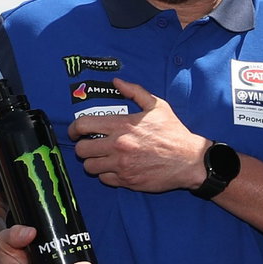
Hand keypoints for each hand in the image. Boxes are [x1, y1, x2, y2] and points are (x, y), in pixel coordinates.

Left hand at [69, 79, 207, 192]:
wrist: (189, 160)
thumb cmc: (173, 132)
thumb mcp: (157, 106)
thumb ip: (135, 91)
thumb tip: (116, 82)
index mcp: (122, 125)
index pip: (83, 125)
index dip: (74, 129)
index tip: (76, 132)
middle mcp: (118, 146)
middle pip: (81, 149)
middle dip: (83, 147)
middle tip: (90, 146)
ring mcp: (122, 165)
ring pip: (90, 167)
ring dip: (93, 162)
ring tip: (101, 158)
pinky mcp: (128, 181)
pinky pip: (104, 179)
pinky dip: (106, 175)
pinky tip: (115, 168)